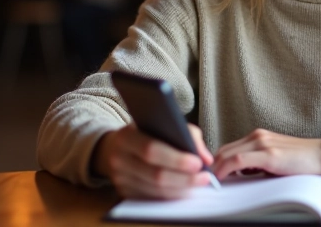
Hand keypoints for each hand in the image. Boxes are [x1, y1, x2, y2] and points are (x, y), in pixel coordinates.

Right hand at [92, 123, 213, 199]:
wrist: (114, 147)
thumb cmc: (146, 132)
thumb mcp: (163, 123)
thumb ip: (188, 135)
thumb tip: (206, 158)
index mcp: (126, 137)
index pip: (151, 150)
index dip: (176, 159)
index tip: (198, 163)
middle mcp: (119, 159)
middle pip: (155, 175)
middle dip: (184, 178)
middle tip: (205, 177)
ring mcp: (120, 178)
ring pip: (155, 190)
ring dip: (181, 189)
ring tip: (199, 184)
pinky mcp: (124, 192)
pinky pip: (151, 198)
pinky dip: (171, 195)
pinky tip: (185, 190)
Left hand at [212, 129, 320, 178]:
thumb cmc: (301, 160)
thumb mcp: (274, 158)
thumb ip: (256, 161)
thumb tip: (238, 172)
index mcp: (259, 136)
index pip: (228, 147)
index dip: (215, 162)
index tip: (209, 175)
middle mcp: (258, 136)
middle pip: (223, 150)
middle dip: (212, 166)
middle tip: (205, 181)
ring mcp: (263, 144)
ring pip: (227, 154)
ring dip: (216, 169)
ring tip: (211, 182)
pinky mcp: (270, 155)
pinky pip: (238, 160)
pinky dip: (226, 169)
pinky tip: (222, 179)